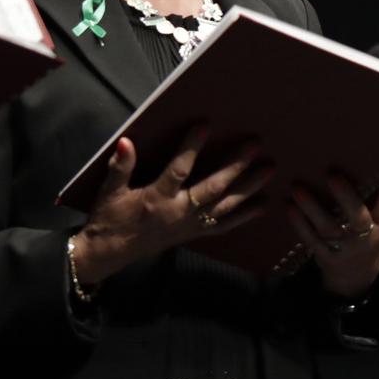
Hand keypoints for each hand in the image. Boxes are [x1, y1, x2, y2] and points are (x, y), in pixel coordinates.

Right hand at [76, 128, 269, 284]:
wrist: (110, 252)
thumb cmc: (110, 217)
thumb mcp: (109, 191)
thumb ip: (120, 167)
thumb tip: (126, 141)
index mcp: (157, 198)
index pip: (178, 170)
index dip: (191, 147)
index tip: (206, 125)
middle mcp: (178, 212)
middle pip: (213, 188)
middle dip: (236, 166)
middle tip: (255, 145)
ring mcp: (190, 225)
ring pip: (225, 206)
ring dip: (249, 188)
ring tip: (269, 170)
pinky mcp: (195, 234)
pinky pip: (224, 226)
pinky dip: (244, 216)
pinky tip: (263, 205)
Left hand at [287, 167, 378, 297]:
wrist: (356, 275)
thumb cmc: (372, 232)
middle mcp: (368, 236)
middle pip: (358, 217)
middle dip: (346, 197)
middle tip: (332, 175)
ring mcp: (345, 248)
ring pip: (329, 228)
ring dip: (312, 208)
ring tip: (298, 188)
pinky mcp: (325, 256)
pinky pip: (310, 239)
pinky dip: (299, 224)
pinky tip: (289, 207)